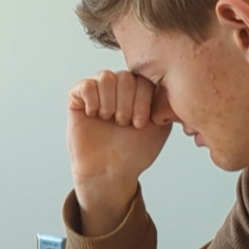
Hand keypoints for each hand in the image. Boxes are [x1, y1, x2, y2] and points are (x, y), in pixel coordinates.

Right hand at [67, 71, 173, 235]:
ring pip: (106, 77)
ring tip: (109, 120)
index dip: (142, 101)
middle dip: (126, 104)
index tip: (139, 124)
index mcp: (138, 92)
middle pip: (125, 77)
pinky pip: (86, 85)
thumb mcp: (160, 127)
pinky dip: (92, 101)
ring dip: (110, 103)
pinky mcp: (78, 98)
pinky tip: (94, 115)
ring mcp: (98, 91)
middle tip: (123, 124)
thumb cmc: (134, 152)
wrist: (110, 171)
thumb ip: (165, 103)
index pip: (143, 79)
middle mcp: (118, 88)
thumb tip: (170, 82)